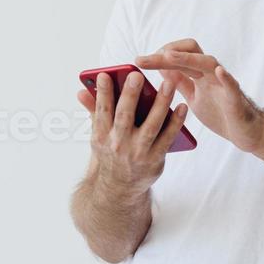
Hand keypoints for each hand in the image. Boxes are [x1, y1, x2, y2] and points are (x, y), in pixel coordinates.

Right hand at [76, 69, 189, 196]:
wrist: (120, 188)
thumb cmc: (111, 153)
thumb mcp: (99, 135)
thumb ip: (94, 111)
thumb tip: (81, 91)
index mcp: (102, 136)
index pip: (102, 111)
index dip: (103, 93)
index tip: (105, 75)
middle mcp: (119, 144)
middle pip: (125, 116)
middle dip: (130, 96)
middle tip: (136, 76)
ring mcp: (138, 153)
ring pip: (151, 125)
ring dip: (160, 103)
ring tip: (169, 84)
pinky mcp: (155, 159)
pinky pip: (168, 138)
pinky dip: (176, 122)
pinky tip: (182, 106)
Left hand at [134, 39, 263, 154]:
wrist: (245, 133)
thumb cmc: (220, 113)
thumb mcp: (193, 97)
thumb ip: (180, 82)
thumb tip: (160, 68)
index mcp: (199, 74)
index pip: (179, 55)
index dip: (160, 55)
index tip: (140, 62)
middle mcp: (211, 74)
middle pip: (190, 53)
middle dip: (165, 54)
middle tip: (142, 60)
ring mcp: (224, 84)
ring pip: (208, 63)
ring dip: (188, 58)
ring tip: (168, 56)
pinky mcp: (236, 99)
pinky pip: (232, 85)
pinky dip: (227, 77)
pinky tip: (219, 72)